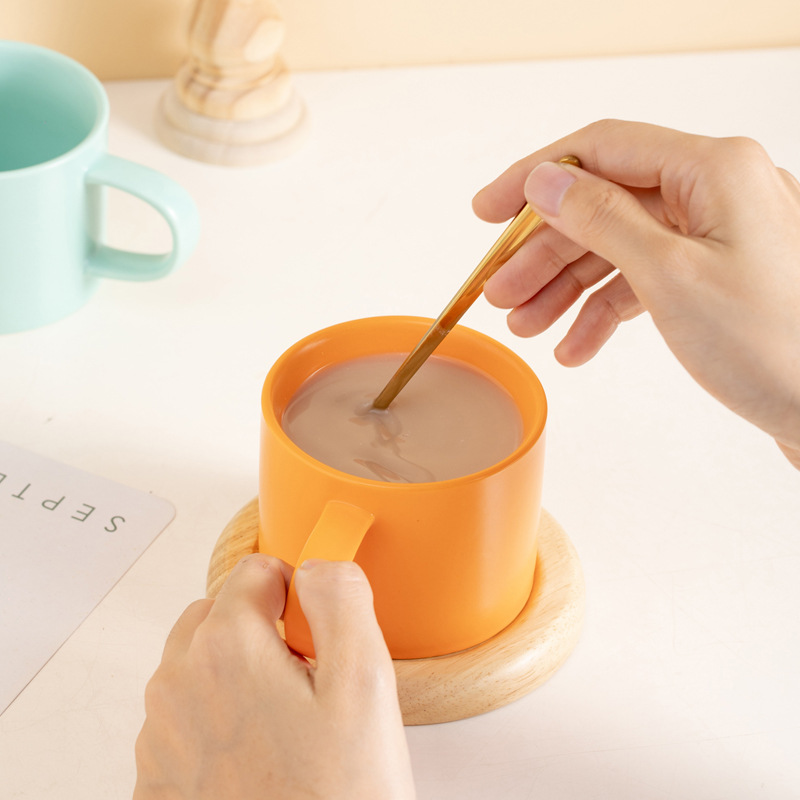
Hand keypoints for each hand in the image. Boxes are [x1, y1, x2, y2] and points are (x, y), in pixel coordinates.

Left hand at [134, 555, 414, 798]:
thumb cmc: (336, 797)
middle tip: (307, 678)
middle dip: (260, 629)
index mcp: (227, 647)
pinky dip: (215, 718)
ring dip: (236, 673)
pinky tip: (259, 757)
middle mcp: (178, 684)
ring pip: (197, 664)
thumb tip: (319, 566)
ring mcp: (161, 734)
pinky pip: (183, 717)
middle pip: (217, 614)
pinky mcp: (156, 778)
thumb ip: (341, 599)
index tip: (315, 627)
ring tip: (288, 725)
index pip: (255, 569)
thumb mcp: (365, 681)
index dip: (296, 591)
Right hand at [473, 119, 799, 466]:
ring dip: (565, 287)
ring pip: (617, 247)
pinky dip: (604, 312)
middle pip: (604, 206)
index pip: (601, 150)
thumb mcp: (668, 276)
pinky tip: (575, 347)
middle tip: (499, 293)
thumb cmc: (774, 343)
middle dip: (545, 253)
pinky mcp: (714, 276)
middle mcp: (715, 191)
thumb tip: (546, 181)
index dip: (535, 178)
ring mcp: (715, 235)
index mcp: (712, 169)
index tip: (487, 211)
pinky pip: (643, 281)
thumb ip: (600, 219)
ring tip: (525, 327)